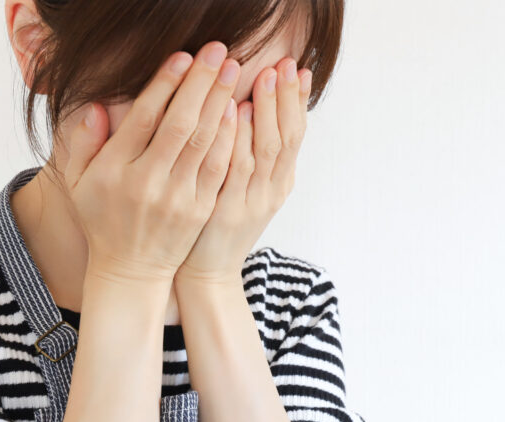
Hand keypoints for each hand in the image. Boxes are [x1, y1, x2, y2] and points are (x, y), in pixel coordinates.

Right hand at [62, 42, 240, 282]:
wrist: (131, 271)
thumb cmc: (104, 219)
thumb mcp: (78, 182)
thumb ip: (83, 142)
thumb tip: (95, 107)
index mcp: (116, 172)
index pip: (144, 120)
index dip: (165, 85)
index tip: (182, 56)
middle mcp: (148, 184)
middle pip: (179, 125)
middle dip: (201, 84)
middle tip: (219, 51)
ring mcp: (178, 199)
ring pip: (203, 144)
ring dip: (221, 104)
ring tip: (234, 71)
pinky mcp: (200, 210)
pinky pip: (218, 169)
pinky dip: (229, 138)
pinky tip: (238, 111)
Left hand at [174, 57, 312, 285]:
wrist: (206, 274)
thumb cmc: (218, 225)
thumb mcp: (246, 190)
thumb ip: (252, 154)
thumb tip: (252, 107)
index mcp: (279, 183)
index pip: (295, 135)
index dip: (298, 101)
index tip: (298, 68)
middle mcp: (271, 192)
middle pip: (285, 138)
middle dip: (285, 99)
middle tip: (284, 64)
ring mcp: (250, 203)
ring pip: (264, 151)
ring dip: (265, 112)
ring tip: (263, 77)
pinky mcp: (225, 213)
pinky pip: (234, 170)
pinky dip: (236, 139)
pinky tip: (234, 112)